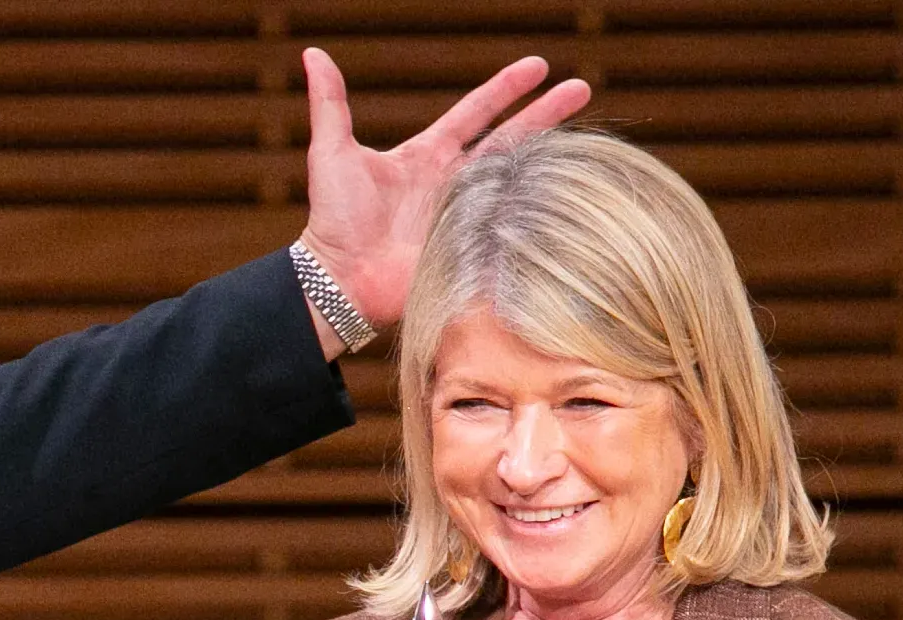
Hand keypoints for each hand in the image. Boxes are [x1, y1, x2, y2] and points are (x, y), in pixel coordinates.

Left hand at [298, 48, 591, 328]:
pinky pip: (512, 225)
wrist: (338, 280)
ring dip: (552, 156)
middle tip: (584, 88)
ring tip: (589, 133)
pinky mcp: (473, 247)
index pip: (475, 113)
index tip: (539, 66)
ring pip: (518, 178)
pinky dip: (537, 210)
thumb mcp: (331, 154)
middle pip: (511, 139)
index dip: (505, 89)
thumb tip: (313, 55)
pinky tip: (571, 191)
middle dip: (547, 114)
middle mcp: (452, 182)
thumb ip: (329, 105)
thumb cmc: (332, 220)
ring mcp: (465, 214)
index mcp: (427, 156)